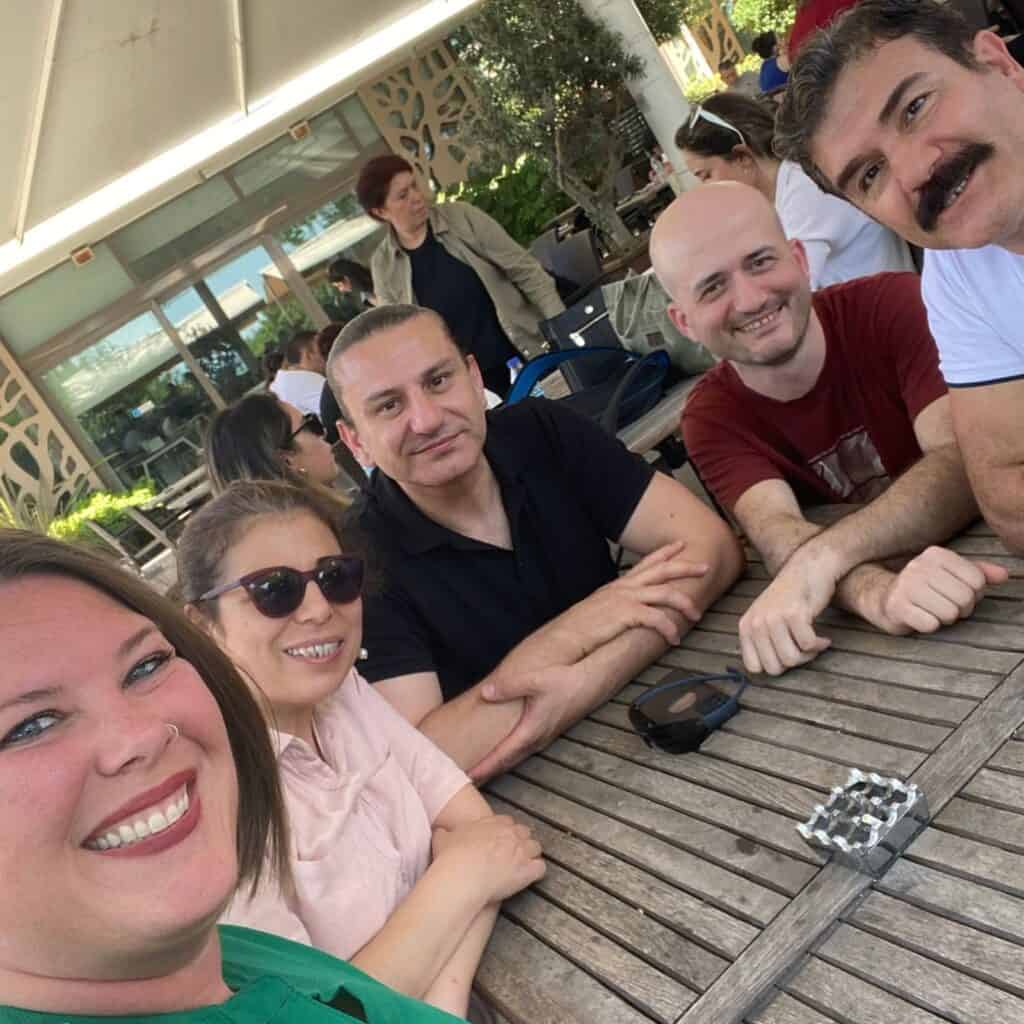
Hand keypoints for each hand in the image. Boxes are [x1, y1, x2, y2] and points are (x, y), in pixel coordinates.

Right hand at [431, 814, 544, 902]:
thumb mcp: (442, 838)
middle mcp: (511, 833)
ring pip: (536, 848)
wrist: (462, 875)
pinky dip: (537, 872)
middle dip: (521, 842)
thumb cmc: (452, 857)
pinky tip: (529, 878)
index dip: (506, 832)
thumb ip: (443, 832)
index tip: (500, 841)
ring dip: (531, 855)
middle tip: (512, 855)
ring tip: (523, 866)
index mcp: (493, 823)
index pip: (508, 822)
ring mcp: (521, 851)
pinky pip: (541, 868)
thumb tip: (438, 831)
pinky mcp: (527, 870)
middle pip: (525, 833)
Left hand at [471, 662, 588, 780]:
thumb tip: (485, 692)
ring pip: (515, 757)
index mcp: (530, 731)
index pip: (501, 756)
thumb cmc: (565, 681)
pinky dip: (508, 755)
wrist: (591, 681)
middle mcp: (536, 740)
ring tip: (479, 769)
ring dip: (498, 765)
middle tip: (466, 781)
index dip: (483, 768)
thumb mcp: (534, 680)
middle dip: (487, 772)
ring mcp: (543, 737)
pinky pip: (522, 749)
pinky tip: (501, 750)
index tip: (466, 779)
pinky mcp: (546, 731)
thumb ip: (508, 687)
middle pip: (507, 763)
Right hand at [542, 541, 709, 660]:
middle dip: (687, 567)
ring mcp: (626, 599)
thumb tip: (627, 611)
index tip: (680, 545)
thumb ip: (616, 605)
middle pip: (663, 571)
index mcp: (619, 585)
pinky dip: (670, 629)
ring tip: (696, 615)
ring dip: (685, 604)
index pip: (646, 563)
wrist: (565, 636)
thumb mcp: (600, 608)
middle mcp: (625, 587)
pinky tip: (674, 638)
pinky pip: (657, 618)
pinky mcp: (626, 614)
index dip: (665, 552)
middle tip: (705, 567)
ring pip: (666, 593)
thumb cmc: (580, 627)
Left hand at [739, 554, 834, 675]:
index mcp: (746, 627)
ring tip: (813, 641)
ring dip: (808, 655)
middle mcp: (756, 623)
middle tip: (803, 648)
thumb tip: (767, 671)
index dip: (775, 666)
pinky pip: (808, 646)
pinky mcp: (794, 614)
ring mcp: (774, 618)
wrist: (807, 570)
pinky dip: (820, 645)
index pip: (754, 667)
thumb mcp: (765, 618)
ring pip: (791, 659)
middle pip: (774, 668)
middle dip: (794, 663)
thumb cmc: (789, 598)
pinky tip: (823, 637)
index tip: (787, 653)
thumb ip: (760, 641)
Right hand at [874, 547, 1007, 633]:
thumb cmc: (924, 587)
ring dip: (944, 619)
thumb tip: (1005, 575)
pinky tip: (919, 617)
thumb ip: (979, 572)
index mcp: (936, 555)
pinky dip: (929, 626)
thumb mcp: (951, 574)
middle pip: (965, 598)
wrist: (883, 597)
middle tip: (945, 606)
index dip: (974, 594)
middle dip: (960, 609)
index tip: (957, 594)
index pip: (977, 580)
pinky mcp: (896, 606)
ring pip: (950, 613)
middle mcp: (919, 566)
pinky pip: (931, 625)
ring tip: (932, 611)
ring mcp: (905, 586)